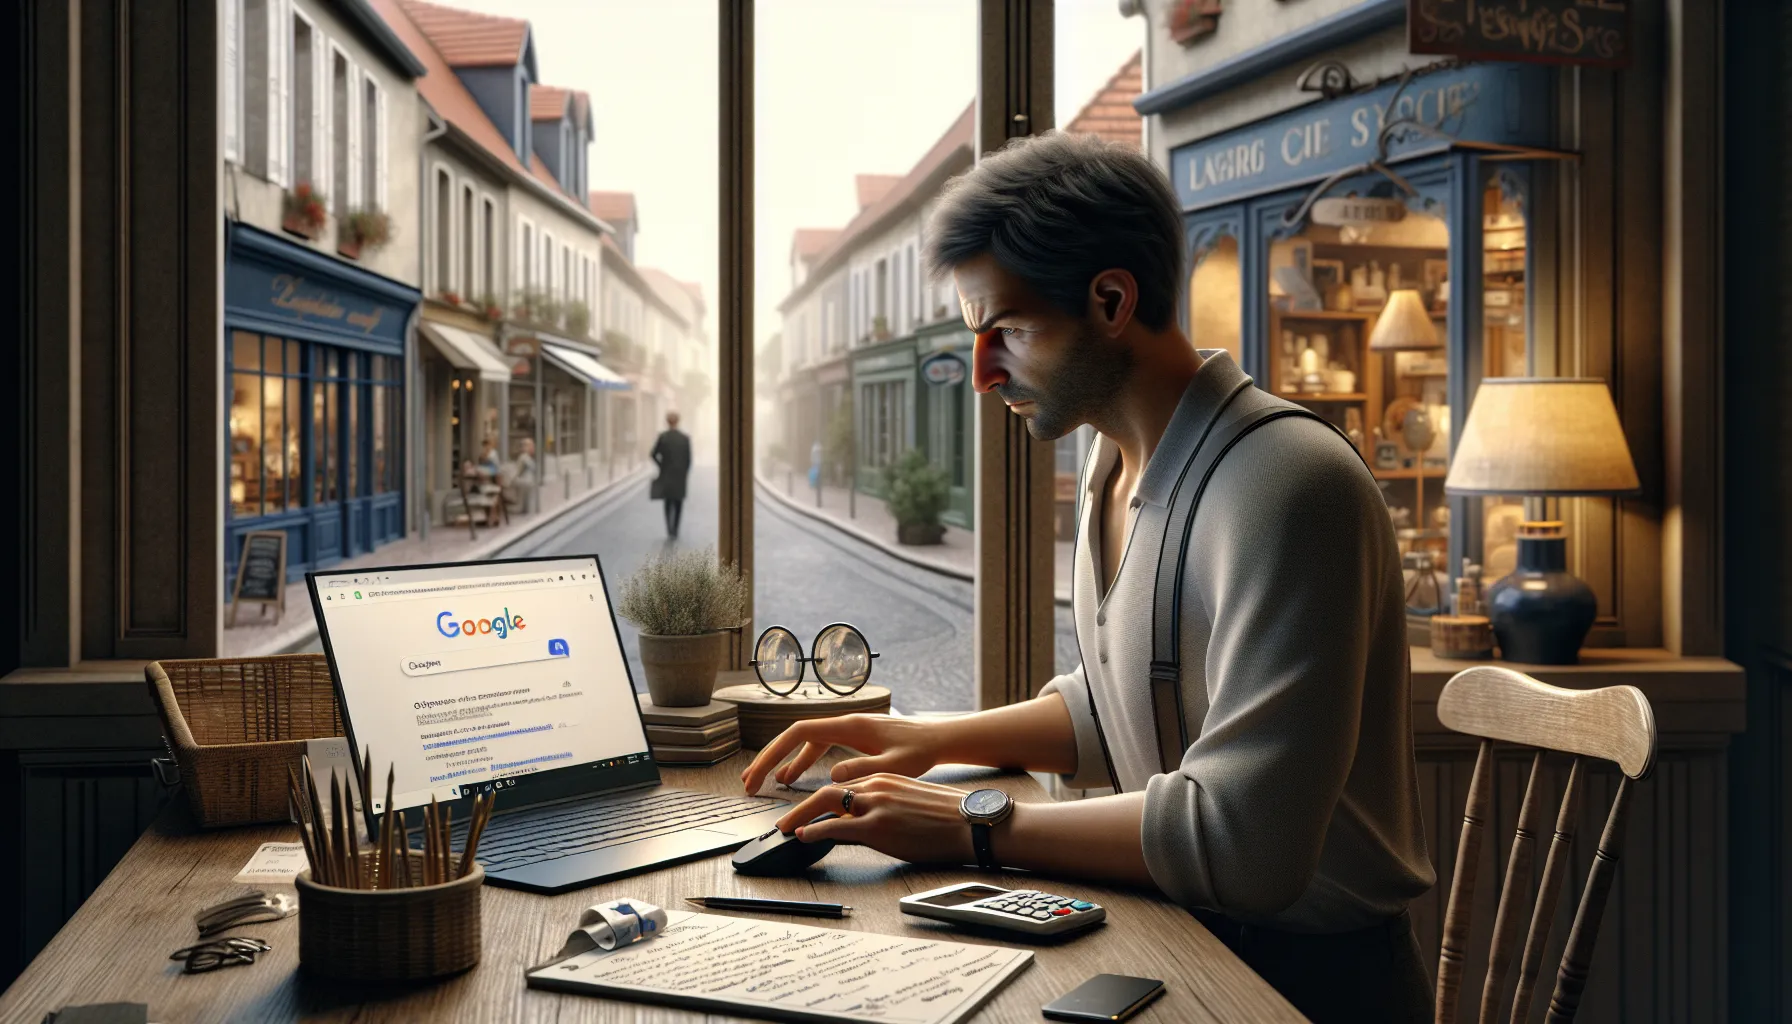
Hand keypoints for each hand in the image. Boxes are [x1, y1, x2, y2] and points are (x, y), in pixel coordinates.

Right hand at [739, 714, 944, 794]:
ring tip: (765, 783)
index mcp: (848, 726)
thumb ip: (863, 770)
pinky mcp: (852, 737)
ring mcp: (846, 729)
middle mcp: (843, 722)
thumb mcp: (894, 767)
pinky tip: (793, 777)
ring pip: (803, 742)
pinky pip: (817, 747)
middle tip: (749, 782)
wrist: (938, 739)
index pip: (798, 733)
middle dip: (769, 758)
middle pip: (794, 736)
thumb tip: (833, 776)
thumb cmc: (920, 751)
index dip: (774, 752)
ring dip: (783, 761)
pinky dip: (801, 761)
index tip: (759, 775)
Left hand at [777, 775, 980, 866]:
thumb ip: (885, 806)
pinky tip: (803, 838)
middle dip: (800, 807)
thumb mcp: (911, 803)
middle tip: (783, 821)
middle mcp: (877, 786)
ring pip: (826, 804)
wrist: (971, 823)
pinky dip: (814, 832)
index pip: (844, 787)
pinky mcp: (878, 827)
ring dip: (800, 817)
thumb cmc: (948, 818)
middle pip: (827, 792)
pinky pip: (836, 828)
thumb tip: (867, 822)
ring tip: (785, 830)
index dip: (821, 802)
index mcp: (886, 778)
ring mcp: (876, 805)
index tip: (808, 812)